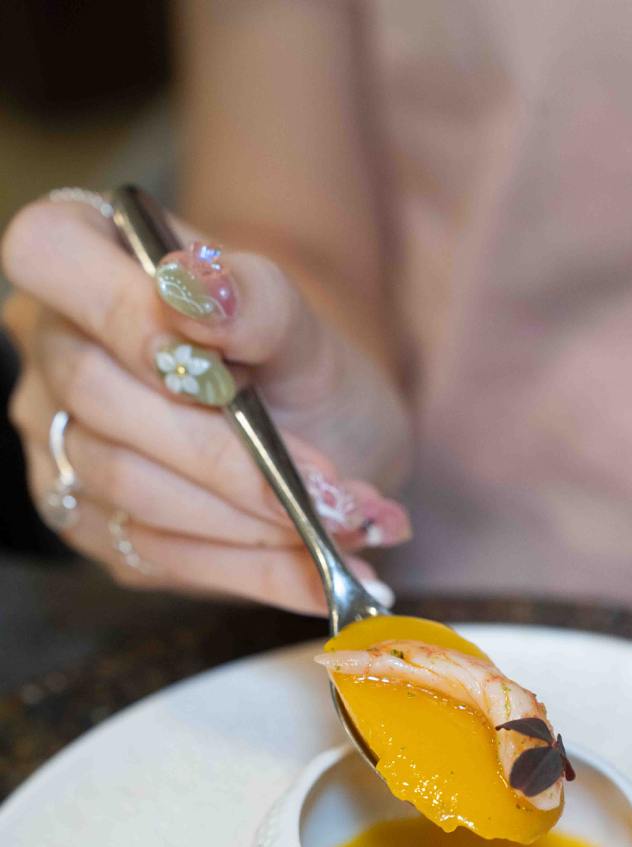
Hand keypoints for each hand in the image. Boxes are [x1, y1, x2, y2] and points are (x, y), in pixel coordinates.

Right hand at [1, 199, 410, 613]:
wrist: (323, 436)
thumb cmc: (297, 367)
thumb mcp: (301, 323)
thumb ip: (255, 297)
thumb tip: (196, 289)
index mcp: (86, 260)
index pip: (50, 253)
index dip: (124, 314)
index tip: (224, 368)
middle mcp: (55, 356)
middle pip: (101, 399)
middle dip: (227, 454)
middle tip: (331, 488)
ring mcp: (65, 449)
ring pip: (133, 490)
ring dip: (252, 521)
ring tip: (346, 524)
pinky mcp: (98, 529)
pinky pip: (164, 557)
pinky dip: (256, 570)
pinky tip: (321, 573)